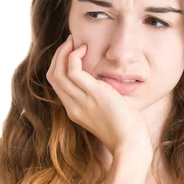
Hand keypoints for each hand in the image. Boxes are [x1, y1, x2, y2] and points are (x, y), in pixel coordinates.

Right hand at [46, 34, 152, 159]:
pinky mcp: (94, 95)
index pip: (57, 85)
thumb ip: (99, 99)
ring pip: (58, 73)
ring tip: (75, 42)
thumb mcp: (107, 112)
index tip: (71, 52)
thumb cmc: (125, 129)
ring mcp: (81, 102)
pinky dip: (74, 56)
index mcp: (75, 111)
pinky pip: (73, 71)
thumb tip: (105, 83)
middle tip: (70, 42)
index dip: (59, 65)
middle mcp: (73, 107)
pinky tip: (85, 49)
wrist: (130, 142)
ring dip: (64, 52)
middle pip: (53, 76)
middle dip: (59, 55)